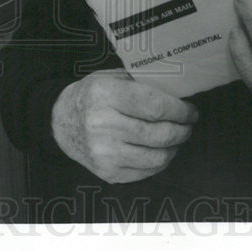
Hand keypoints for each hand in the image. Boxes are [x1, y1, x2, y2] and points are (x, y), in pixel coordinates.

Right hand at [51, 68, 199, 183]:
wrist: (59, 122)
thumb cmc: (91, 96)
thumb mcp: (109, 78)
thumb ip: (139, 82)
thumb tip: (179, 90)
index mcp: (105, 95)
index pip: (154, 106)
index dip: (180, 110)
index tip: (191, 111)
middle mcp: (102, 125)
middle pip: (159, 133)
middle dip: (182, 130)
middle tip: (188, 124)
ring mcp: (104, 152)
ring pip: (157, 156)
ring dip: (175, 148)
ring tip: (177, 138)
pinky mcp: (107, 172)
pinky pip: (146, 171)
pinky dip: (160, 162)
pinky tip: (161, 151)